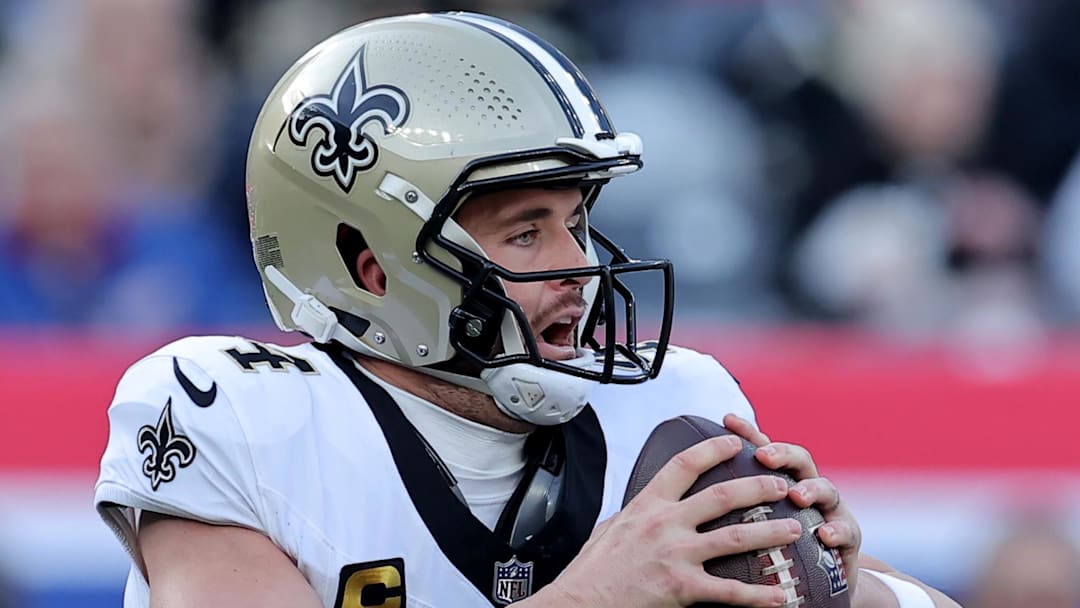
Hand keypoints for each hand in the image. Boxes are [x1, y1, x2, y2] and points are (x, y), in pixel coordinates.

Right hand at [534, 435, 801, 607]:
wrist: (579, 601)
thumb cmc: (592, 570)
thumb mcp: (611, 527)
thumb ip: (636, 513)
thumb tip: (648, 503)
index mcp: (647, 505)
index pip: (684, 464)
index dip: (713, 449)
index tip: (735, 442)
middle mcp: (664, 524)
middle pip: (721, 496)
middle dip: (757, 487)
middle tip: (781, 485)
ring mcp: (675, 555)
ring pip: (734, 537)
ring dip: (769, 532)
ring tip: (794, 529)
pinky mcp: (681, 588)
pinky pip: (729, 590)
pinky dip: (758, 594)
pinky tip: (780, 595)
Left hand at [723, 414, 862, 598]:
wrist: (817, 588)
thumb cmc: (775, 553)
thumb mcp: (751, 528)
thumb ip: (725, 509)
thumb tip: (680, 495)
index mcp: (779, 484)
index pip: (764, 451)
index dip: (748, 433)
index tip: (728, 420)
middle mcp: (806, 490)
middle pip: (798, 460)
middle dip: (782, 453)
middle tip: (763, 457)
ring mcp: (829, 511)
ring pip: (826, 489)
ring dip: (811, 489)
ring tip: (796, 495)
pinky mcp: (847, 540)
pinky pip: (846, 532)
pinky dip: (837, 531)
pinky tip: (825, 535)